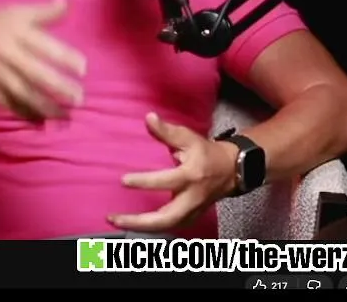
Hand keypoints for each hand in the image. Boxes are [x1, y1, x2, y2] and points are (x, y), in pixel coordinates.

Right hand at [0, 0, 86, 118]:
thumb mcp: (12, 10)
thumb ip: (43, 11)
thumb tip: (68, 1)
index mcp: (15, 30)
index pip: (45, 45)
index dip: (65, 57)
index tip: (83, 68)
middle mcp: (7, 53)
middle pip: (36, 73)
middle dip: (59, 87)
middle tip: (80, 98)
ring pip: (23, 92)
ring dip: (45, 106)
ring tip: (65, 114)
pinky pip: (8, 103)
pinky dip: (24, 113)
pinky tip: (40, 121)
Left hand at [110, 113, 239, 232]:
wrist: (231, 170)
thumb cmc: (207, 153)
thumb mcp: (189, 138)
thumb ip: (167, 131)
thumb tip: (148, 118)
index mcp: (190, 176)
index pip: (165, 182)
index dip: (143, 182)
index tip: (123, 181)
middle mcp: (191, 197)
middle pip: (165, 218)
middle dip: (138, 222)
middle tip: (114, 218)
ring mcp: (192, 211)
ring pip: (166, 227)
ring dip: (141, 228)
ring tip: (118, 222)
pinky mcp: (192, 217)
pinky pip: (170, 227)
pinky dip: (152, 228)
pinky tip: (135, 226)